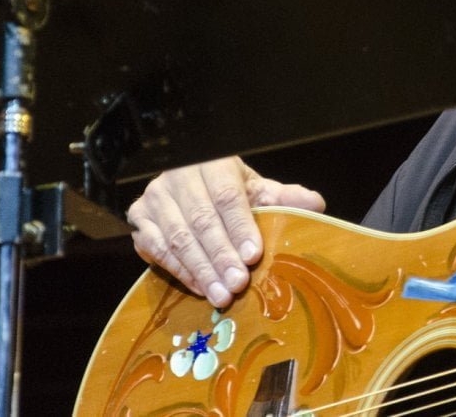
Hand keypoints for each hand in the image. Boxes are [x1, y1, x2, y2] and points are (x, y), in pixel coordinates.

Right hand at [126, 156, 324, 306]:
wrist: (189, 184)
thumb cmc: (227, 189)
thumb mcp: (255, 188)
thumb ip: (283, 197)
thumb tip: (316, 204)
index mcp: (211, 162)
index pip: (226, 196)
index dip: (240, 227)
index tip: (254, 255)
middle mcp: (177, 177)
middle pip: (201, 220)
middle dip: (221, 255)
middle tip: (238, 284)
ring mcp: (154, 198)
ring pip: (177, 238)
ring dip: (201, 270)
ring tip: (222, 295)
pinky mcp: (139, 220)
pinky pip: (157, 250)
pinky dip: (180, 272)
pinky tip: (201, 288)